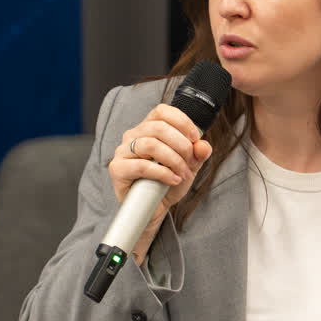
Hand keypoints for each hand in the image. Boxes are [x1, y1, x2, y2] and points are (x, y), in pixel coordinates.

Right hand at [107, 104, 212, 256]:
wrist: (153, 209)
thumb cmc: (167, 183)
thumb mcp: (189, 166)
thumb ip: (198, 154)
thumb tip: (203, 145)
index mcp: (148, 128)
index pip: (162, 111)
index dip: (182, 122)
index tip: (195, 139)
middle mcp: (133, 135)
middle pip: (159, 127)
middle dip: (182, 146)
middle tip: (191, 163)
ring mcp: (123, 151)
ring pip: (151, 144)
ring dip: (174, 160)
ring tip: (183, 174)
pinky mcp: (118, 169)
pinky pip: (141, 166)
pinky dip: (163, 173)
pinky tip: (173, 180)